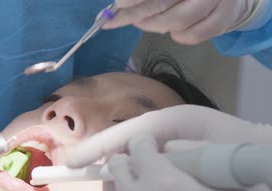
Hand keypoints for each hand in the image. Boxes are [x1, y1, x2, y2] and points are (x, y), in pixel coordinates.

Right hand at [68, 105, 271, 168]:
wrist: (270, 168)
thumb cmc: (252, 159)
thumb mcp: (220, 157)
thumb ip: (184, 153)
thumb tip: (145, 155)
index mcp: (180, 122)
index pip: (131, 131)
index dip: (101, 146)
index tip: (75, 164)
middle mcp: (173, 131)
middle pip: (127, 145)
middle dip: (111, 169)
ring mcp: (174, 147)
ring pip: (135, 162)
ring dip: (123, 182)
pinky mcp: (177, 164)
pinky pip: (147, 173)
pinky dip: (138, 188)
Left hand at [105, 0, 263, 43]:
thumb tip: (120, 5)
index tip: (119, 4)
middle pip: (163, 1)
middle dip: (137, 13)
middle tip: (117, 19)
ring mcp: (218, 0)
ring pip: (177, 21)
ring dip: (154, 25)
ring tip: (144, 22)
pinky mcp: (224, 19)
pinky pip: (192, 35)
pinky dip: (178, 36)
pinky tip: (172, 29)